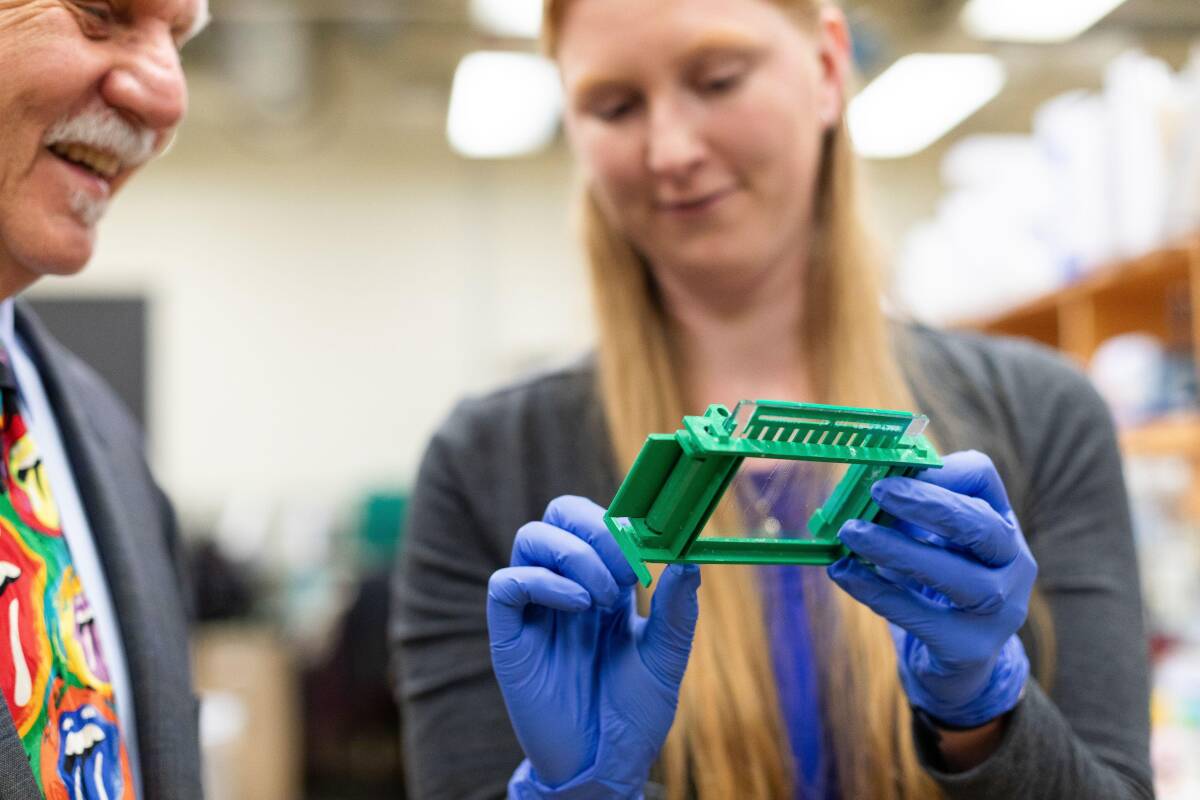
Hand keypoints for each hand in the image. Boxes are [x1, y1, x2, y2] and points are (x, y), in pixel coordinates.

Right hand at [487, 496, 700, 796]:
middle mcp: (566, 586)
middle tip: (625, 564)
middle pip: (558, 515)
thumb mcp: (665, 658)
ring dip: (573, 553)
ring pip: (530, 538)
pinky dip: (541, 581)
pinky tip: (577, 607)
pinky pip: (506, 584)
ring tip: (601, 596)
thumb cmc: (633, 714)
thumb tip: (690, 559)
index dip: (620, 521)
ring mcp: (536, 609)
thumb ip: (676, 610)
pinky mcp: (510, 636)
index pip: (597, 521)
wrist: (605, 764)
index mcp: (604, 583)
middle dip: (592, 525)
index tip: (654, 543)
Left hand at [828, 451, 1035, 728]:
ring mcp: (999, 612)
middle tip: (877, 491)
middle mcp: (1013, 564)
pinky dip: (877, 591)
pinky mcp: (970, 648)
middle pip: (980, 525)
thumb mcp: (929, 542)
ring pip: (954, 574)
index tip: (892, 470)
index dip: (937, 470)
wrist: (958, 662)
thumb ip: (905, 513)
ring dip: (895, 549)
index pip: (981, 478)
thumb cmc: (937, 586)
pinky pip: (920, 615)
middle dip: (926, 505)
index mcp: (1002, 524)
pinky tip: (843, 572)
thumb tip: (861, 482)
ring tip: (850, 532)